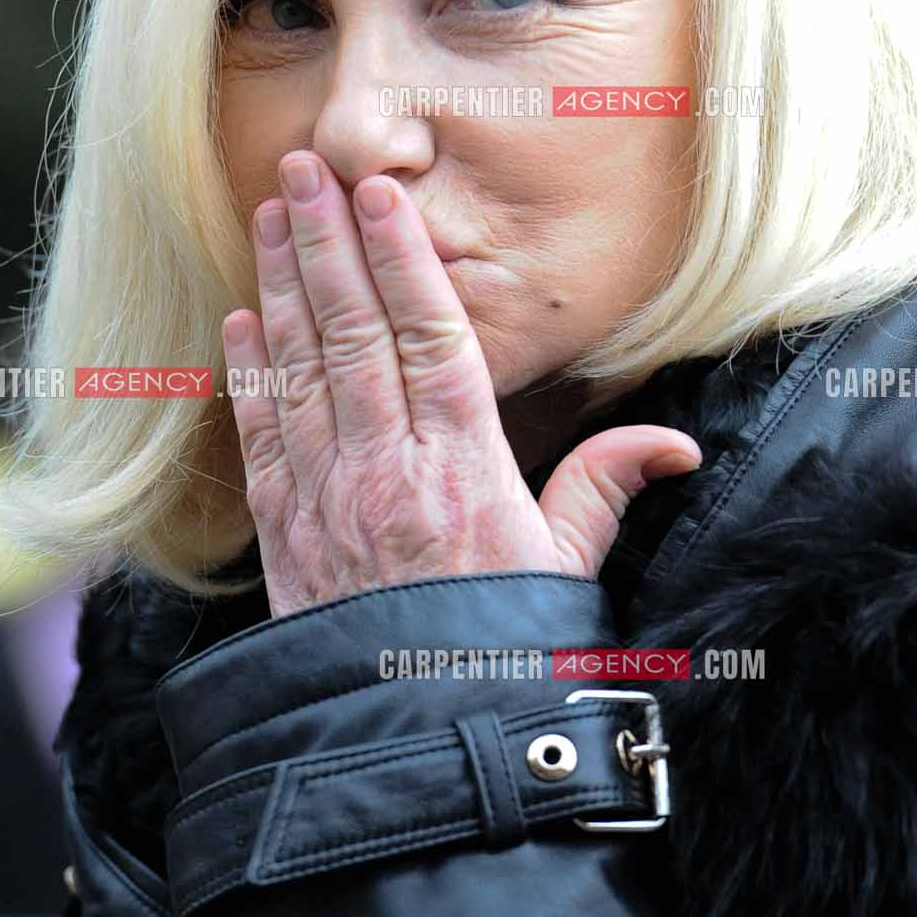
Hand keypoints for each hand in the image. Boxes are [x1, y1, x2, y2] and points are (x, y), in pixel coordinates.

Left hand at [222, 152, 703, 615]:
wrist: (419, 748)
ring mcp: (329, 502)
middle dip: (326, 244)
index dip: (401, 260)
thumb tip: (676, 443)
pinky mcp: (287, 537)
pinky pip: (264, 438)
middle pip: (352, 334)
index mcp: (466, 469)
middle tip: (303, 168)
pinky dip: (250, 375)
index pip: (429, 338)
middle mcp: (390, 473)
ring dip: (282, 286)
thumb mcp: (571, 574)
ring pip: (301, 371)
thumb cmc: (507, 657)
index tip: (379, 195)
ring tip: (271, 213)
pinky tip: (240, 321)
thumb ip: (605, 491)